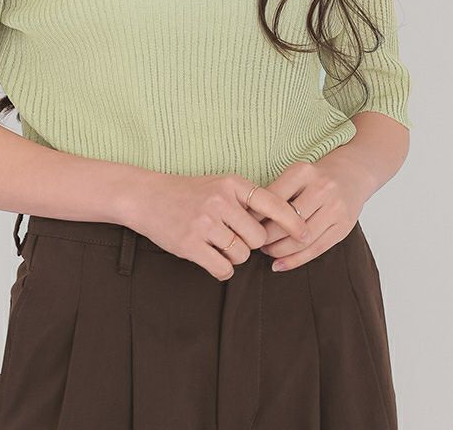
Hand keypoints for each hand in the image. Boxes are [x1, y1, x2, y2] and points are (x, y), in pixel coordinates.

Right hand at [127, 172, 310, 281]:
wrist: (146, 197)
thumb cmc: (187, 192)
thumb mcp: (218, 185)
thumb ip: (245, 200)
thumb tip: (277, 224)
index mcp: (231, 184)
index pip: (272, 203)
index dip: (292, 221)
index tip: (306, 234)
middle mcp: (220, 201)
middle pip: (258, 237)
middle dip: (249, 244)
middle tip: (231, 237)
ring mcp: (204, 223)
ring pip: (241, 255)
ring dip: (233, 256)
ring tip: (214, 243)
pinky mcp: (190, 244)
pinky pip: (223, 269)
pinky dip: (220, 269)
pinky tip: (209, 257)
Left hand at [254, 150, 374, 270]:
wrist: (352, 174)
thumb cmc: (315, 177)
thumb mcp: (295, 174)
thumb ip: (275, 192)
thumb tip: (247, 217)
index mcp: (304, 172)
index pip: (273, 199)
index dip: (255, 216)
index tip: (244, 225)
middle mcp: (322, 189)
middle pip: (287, 221)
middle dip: (266, 236)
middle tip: (253, 242)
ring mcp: (336, 209)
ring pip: (301, 239)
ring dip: (279, 251)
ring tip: (266, 252)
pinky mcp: (344, 227)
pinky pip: (316, 249)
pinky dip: (295, 260)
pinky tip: (280, 265)